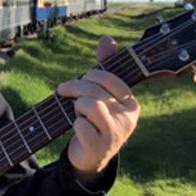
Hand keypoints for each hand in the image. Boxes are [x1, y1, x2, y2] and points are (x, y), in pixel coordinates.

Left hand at [56, 36, 139, 185]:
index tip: (78, 80)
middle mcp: (128, 118)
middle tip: (63, 91)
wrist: (91, 156)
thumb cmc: (96, 119)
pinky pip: (81, 125)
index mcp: (132, 102)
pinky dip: (74, 123)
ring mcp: (116, 134)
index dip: (89, 75)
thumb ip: (106, 66)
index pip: (109, 77)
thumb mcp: (101, 92)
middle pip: (95, 90)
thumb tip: (107, 39)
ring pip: (90, 105)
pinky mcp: (100, 147)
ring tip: (76, 111)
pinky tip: (78, 129)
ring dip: (76, 106)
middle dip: (74, 88)